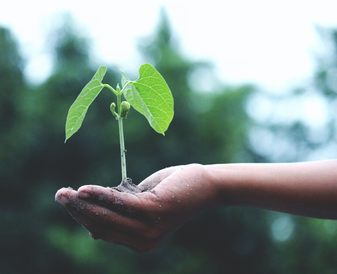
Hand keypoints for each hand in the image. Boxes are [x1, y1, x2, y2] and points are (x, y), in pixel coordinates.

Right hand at [55, 164, 216, 250]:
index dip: (83, 217)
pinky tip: (85, 189)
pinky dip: (101, 196)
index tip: (69, 202)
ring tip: (65, 193)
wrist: (204, 185)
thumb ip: (121, 214)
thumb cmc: (172, 191)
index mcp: (140, 241)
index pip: (104, 231)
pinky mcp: (154, 211)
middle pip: (102, 225)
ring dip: (84, 204)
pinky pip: (121, 204)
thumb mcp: (142, 204)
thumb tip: (92, 229)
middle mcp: (143, 241)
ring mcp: (149, 229)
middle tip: (59, 195)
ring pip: (108, 216)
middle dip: (77, 211)